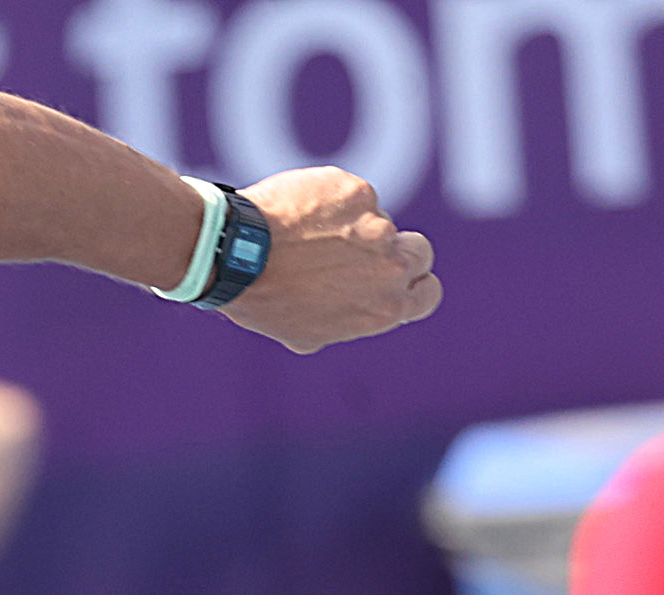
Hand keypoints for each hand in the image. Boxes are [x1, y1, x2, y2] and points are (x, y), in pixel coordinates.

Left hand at [217, 169, 438, 354]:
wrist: (236, 255)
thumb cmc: (263, 300)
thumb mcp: (305, 332)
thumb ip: (346, 319)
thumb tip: (354, 309)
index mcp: (386, 308)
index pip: (428, 294)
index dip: (414, 285)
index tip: (396, 278)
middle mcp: (391, 267)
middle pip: (419, 252)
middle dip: (395, 250)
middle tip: (357, 251)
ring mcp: (378, 226)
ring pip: (377, 221)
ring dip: (349, 227)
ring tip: (304, 238)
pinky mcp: (358, 192)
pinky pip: (351, 196)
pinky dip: (329, 202)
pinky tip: (296, 215)